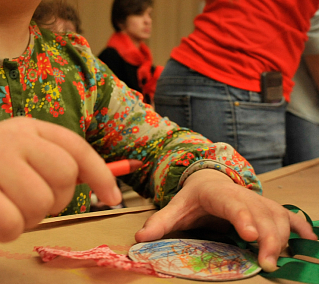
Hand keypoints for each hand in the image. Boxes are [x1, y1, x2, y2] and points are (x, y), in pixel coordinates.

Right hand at [0, 117, 121, 259]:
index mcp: (25, 128)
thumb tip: (110, 188)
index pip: (75, 147)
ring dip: (28, 217)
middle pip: (64, 174)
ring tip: (7, 207)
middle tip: (29, 200)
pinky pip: (13, 223)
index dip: (100, 173)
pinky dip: (7, 230)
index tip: (112, 197)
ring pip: (41, 202)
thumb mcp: (28, 165)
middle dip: (55, 198)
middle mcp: (8, 137)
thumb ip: (61, 167)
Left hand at [135, 169, 316, 271]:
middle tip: (266, 263)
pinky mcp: (268, 209)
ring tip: (278, 262)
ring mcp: (258, 201)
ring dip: (283, 238)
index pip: (233, 204)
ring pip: (278, 216)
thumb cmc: (194, 197)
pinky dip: (300, 228)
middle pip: (261, 214)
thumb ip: (160, 221)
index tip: (250, 235)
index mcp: (218, 193)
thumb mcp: (176, 206)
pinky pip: (288, 216)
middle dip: (268, 237)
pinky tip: (310, 243)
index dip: (243, 218)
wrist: (209, 178)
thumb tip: (140, 238)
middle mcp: (243, 196)